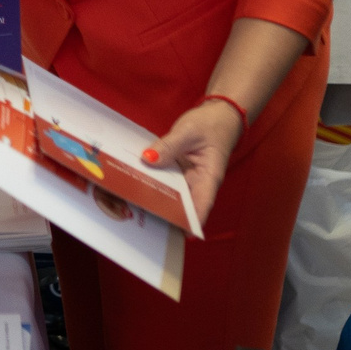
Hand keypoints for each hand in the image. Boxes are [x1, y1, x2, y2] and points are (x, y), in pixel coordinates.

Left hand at [147, 97, 245, 231]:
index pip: (201, 206)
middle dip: (164, 214)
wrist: (219, 115)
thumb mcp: (189, 132)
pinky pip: (165, 181)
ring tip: (131, 207)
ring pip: (171, 195)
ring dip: (155, 199)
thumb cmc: (211, 125)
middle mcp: (198, 184)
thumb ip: (169, 146)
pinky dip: (153, 183)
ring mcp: (187, 180)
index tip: (176, 234)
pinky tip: (134, 185)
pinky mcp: (178, 172)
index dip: (190, 222)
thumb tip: (148, 160)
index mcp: (208, 178)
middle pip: (182, 205)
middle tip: (139, 219)